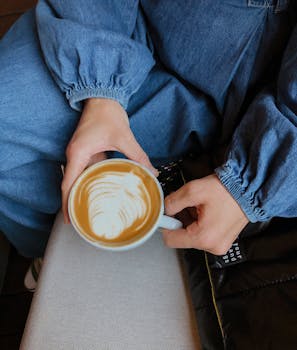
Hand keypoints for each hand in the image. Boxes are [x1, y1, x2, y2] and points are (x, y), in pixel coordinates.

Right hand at [62, 98, 156, 222]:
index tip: (70, 219)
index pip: (68, 184)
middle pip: (69, 185)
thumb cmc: (108, 115)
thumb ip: (138, 156)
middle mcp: (75, 156)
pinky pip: (85, 171)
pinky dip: (88, 183)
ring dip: (80, 194)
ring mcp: (79, 154)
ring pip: (76, 179)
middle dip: (72, 203)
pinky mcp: (86, 152)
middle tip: (81, 221)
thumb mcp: (124, 137)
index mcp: (78, 154)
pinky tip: (97, 192)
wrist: (102, 98)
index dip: (67, 203)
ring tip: (88, 211)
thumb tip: (152, 173)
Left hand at [162, 174, 248, 254]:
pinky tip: (206, 210)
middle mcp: (212, 246)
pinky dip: (200, 223)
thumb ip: (173, 202)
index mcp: (203, 237)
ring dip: (190, 221)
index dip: (166, 225)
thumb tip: (164, 210)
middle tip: (187, 205)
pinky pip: (203, 235)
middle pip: (182, 238)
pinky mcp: (223, 241)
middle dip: (180, 220)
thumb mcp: (193, 191)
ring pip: (192, 236)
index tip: (167, 214)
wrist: (249, 189)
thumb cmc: (227, 190)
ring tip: (200, 206)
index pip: (170, 240)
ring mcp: (219, 245)